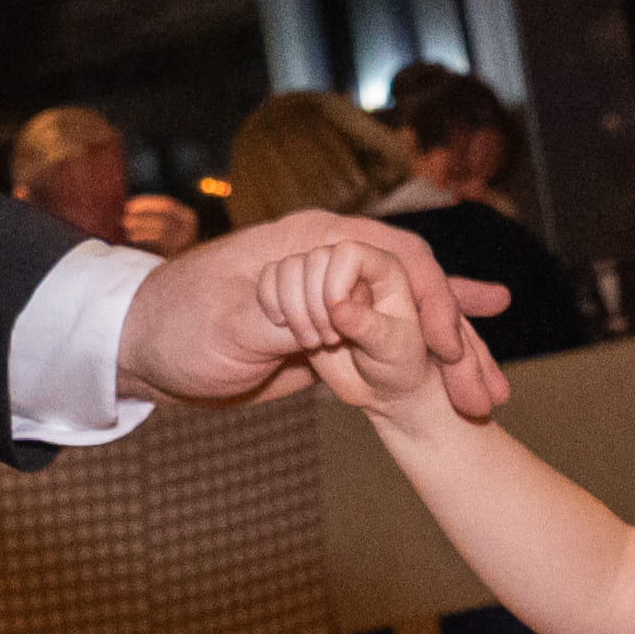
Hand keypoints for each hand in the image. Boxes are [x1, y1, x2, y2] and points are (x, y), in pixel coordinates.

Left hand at [129, 207, 505, 416]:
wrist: (144, 352)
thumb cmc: (176, 326)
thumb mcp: (228, 322)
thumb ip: (285, 313)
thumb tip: (335, 310)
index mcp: (315, 241)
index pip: (397, 259)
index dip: (432, 302)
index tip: (445, 351)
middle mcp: (335, 260)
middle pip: (418, 288)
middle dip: (457, 339)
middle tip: (486, 392)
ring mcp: (335, 297)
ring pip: (411, 318)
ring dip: (452, 354)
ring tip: (490, 391)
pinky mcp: (329, 333)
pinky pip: (390, 340)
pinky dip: (426, 354)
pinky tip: (460, 356)